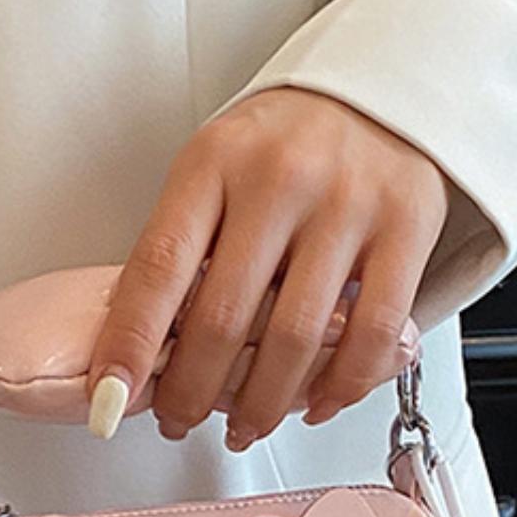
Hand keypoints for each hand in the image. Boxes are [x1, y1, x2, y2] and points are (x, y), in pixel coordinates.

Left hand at [87, 88, 449, 446]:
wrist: (382, 91)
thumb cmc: (285, 142)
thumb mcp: (216, 168)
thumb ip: (185, 244)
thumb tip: (139, 346)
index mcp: (215, 161)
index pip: (158, 269)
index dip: (130, 345)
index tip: (110, 399)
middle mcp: (281, 178)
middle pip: (223, 317)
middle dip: (194, 391)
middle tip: (181, 420)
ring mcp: (348, 204)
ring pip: (295, 338)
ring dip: (262, 403)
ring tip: (243, 425)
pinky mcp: (407, 229)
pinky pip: (372, 333)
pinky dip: (340, 385)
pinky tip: (314, 402)